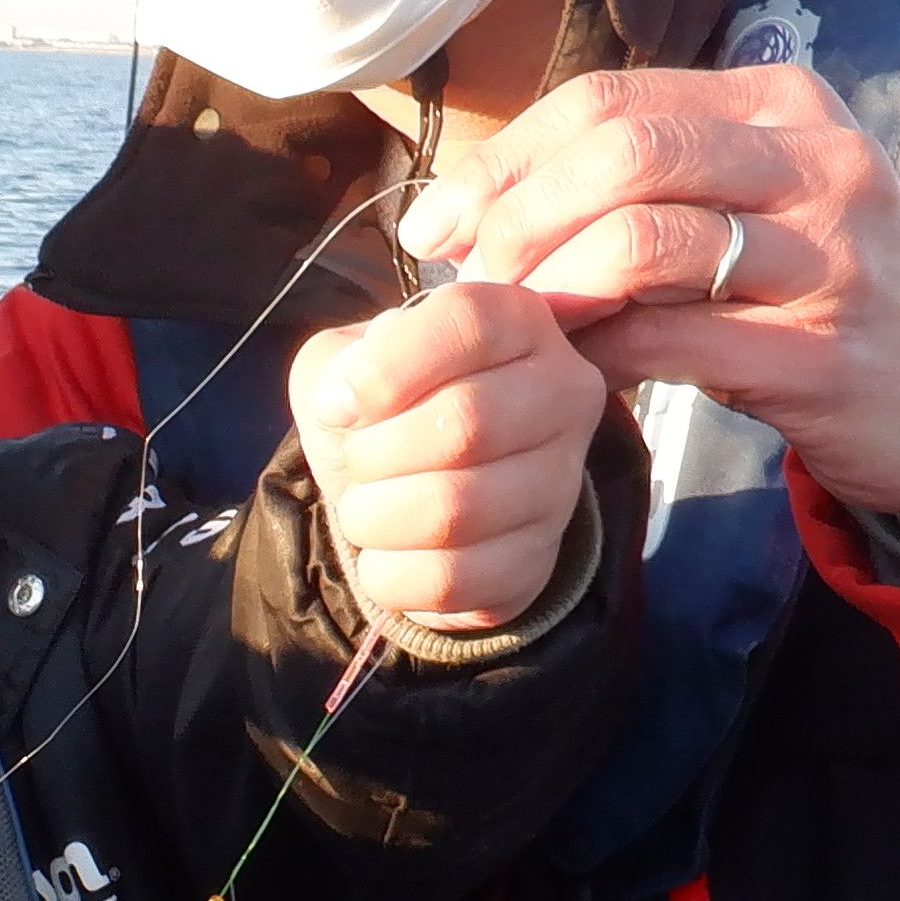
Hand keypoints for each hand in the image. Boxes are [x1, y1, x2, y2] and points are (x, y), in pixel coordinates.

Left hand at [284, 279, 609, 631]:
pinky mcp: (539, 559)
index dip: (386, 369)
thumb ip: (340, 363)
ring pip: (455, 510)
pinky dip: (390, 573)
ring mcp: (561, 482)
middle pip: (465, 423)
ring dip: (375, 516)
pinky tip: (385, 555)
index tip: (337, 405)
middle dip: (375, 453)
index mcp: (518, 322)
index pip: (467, 323)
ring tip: (365, 509)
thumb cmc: (383, 409)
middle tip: (357, 461)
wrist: (407, 488)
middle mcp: (562, 393)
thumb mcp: (347, 361)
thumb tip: (345, 400)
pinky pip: (453, 578)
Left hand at [401, 63, 899, 554]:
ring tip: (516, 328)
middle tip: (468, 279)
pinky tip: (577, 374)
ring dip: (551, 288)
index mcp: (785, 104)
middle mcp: (817, 160)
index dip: (508, 156)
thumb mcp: (757, 203)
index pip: (613, 97)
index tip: (439, 220)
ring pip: (643, 240)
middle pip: (623, 151)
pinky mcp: (824, 352)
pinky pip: (673, 340)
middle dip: (518, 215)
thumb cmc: (823, 294)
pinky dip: (601, 355)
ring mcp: (830, 255)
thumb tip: (487, 202)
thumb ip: (650, 181)